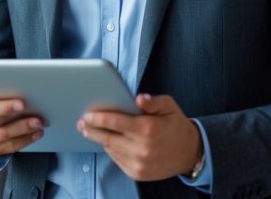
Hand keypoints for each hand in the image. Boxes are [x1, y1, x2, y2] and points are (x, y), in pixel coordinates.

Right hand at [0, 98, 44, 159]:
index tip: (22, 104)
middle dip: (21, 122)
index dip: (4, 108)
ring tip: (39, 124)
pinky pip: (9, 148)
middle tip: (37, 117)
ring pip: (5, 138)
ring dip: (25, 131)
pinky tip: (35, 134)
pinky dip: (25, 140)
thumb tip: (22, 92)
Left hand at [78, 94, 201, 180]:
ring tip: (91, 130)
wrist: (189, 153)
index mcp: (147, 128)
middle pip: (107, 137)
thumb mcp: (169, 106)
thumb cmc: (176, 125)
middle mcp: (141, 148)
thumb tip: (138, 98)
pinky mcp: (136, 173)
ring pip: (111, 149)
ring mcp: (138, 163)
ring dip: (100, 139)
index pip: (115, 121)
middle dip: (91, 129)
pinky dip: (111, 149)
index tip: (86, 115)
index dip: (98, 118)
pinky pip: (117, 159)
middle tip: (81, 123)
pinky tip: (109, 142)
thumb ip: (152, 101)